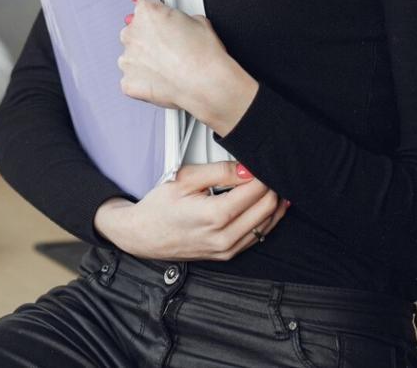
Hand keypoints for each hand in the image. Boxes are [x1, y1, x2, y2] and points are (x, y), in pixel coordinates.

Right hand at [92, 161, 289, 261]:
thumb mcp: (185, 179)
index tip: (259, 162)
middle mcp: (225, 237)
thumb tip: (247, 169)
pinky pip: (258, 236)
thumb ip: (219, 171)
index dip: (262, 172)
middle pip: (268, 207)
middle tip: (265, 171)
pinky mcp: (228, 254)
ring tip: (267, 185)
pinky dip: (266, 219)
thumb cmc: (159, 207)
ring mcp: (228, 249)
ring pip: (268, 224)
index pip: (257, 190)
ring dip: (273, 203)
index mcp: (215, 215)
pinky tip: (263, 205)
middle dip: (271, 186)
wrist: (143, 235)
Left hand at [119, 0, 257, 133]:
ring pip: (132, 55)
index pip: (144, 2)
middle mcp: (131, 34)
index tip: (160, 16)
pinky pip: (132, 78)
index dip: (157, 9)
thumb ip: (176, 16)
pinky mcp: (128, 82)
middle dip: (149, 35)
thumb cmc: (204, 54)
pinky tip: (163, 80)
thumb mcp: (198, 20)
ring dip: (145, 58)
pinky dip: (144, 79)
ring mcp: (127, 59)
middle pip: (135, 29)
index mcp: (146, 13)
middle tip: (170, 46)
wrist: (207, 85)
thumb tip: (175, 22)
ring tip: (169, 66)